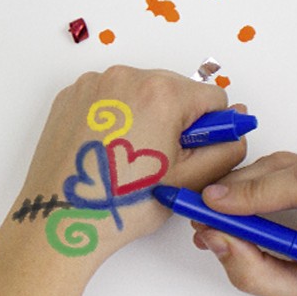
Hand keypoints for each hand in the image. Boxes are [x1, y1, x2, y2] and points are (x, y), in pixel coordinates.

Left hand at [2, 66, 249, 269]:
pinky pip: (108, 97)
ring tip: (131, 156)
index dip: (212, 126)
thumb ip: (224, 152)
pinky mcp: (71, 96)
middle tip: (161, 158)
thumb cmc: (118, 204)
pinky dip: (115, 116)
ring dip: (145, 116)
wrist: (61, 217)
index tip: (197, 148)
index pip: (211, 97)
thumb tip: (236, 134)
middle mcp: (125, 77)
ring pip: (140, 92)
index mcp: (160, 93)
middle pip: (174, 90)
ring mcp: (93, 84)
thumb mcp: (187, 182)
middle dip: (177, 120)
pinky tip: (109, 149)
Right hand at [189, 152, 296, 295]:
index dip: (255, 190)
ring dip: (248, 188)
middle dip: (240, 188)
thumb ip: (258, 273)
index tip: (214, 205)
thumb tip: (215, 238)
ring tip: (216, 219)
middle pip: (293, 169)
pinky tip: (244, 211)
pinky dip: (265, 189)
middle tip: (200, 214)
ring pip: (291, 167)